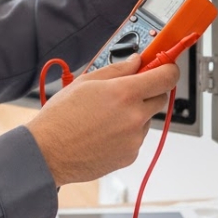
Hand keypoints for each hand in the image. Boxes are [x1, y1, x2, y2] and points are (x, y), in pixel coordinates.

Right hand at [26, 56, 179, 186]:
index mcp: (125, 94)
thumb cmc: (61, 117)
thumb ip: (117, 69)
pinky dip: (126, 132)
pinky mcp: (131, 155)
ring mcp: (135, 139)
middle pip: (161, 98)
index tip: (166, 65)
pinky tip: (103, 131)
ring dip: (135, 113)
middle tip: (129, 89)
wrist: (48, 153)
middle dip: (150, 90)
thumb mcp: (86, 81)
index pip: (166, 77)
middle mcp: (135, 117)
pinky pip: (136, 137)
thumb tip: (136, 62)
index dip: (169, 68)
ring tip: (104, 116)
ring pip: (147, 119)